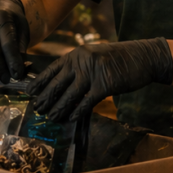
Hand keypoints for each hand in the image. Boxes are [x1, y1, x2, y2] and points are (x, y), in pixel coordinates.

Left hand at [28, 38, 172, 121]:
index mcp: (77, 54)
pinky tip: (71, 118)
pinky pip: (87, 102)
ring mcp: (93, 73)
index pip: (52, 69)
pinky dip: (78, 111)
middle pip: (57, 83)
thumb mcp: (95, 56)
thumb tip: (63, 84)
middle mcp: (82, 62)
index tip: (30, 92)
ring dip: (59, 108)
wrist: (143, 57)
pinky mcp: (105, 85)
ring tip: (51, 117)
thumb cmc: (119, 58)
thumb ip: (79, 67)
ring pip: (70, 95)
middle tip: (37, 109)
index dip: (40, 82)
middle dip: (46, 98)